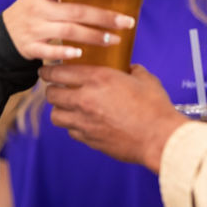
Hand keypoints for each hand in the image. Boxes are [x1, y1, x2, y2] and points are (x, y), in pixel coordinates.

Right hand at [0, 0, 135, 61]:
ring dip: (93, 36)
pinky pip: (50, 52)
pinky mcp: (30, 48)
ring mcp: (33, 29)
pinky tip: (82, 54)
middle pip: (75, 12)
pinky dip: (66, 53)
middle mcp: (36, 9)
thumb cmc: (31, 13)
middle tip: (126, 22)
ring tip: (113, 39)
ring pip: (68, 32)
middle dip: (103, 17)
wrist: (3, 37)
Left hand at [40, 63, 184, 170]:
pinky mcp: (88, 139)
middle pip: (51, 94)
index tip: (46, 71)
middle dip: (53, 90)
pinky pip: (70, 131)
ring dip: (60, 109)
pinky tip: (83, 122)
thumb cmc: (155, 109)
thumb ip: (132, 70)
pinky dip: (73, 126)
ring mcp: (84, 121)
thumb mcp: (145, 79)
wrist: (160, 139)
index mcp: (98, 79)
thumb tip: (129, 67)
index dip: (48, 71)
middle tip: (58, 88)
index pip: (59, 72)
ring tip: (69, 107)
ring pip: (56, 115)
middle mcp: (85, 99)